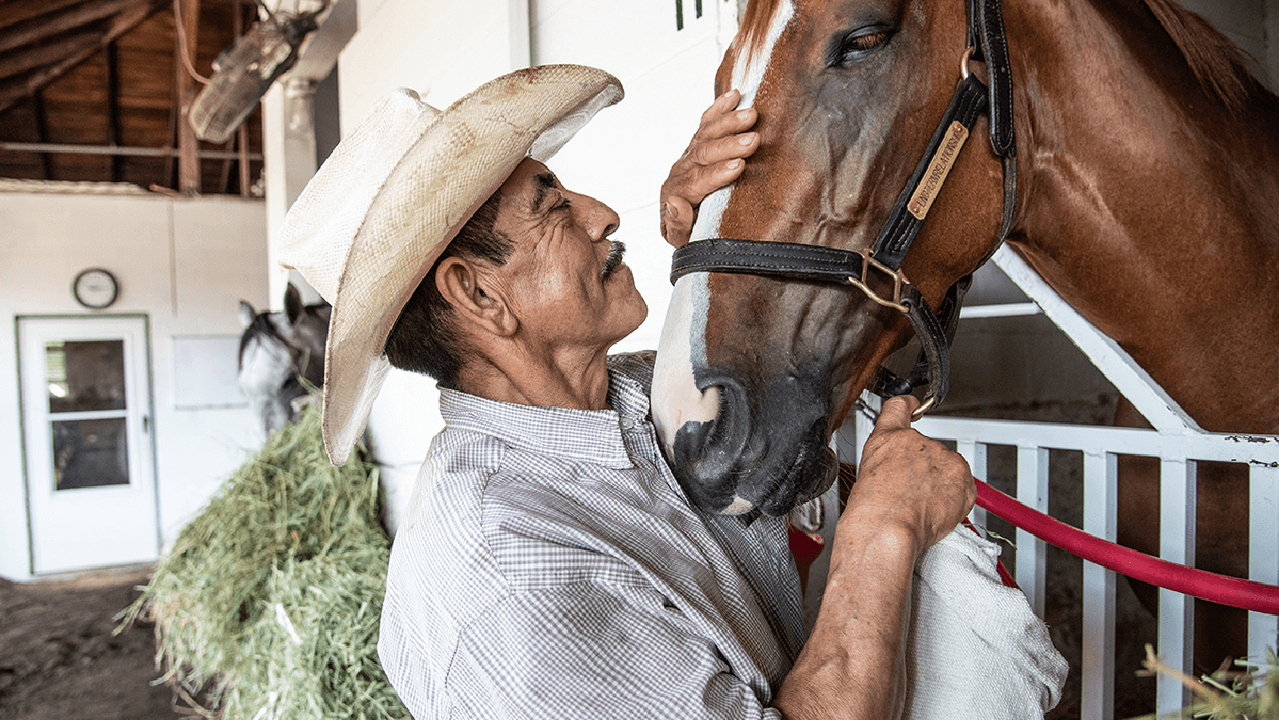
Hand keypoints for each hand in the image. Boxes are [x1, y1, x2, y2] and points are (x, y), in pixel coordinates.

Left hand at [660, 89, 758, 247]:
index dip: (717, 173)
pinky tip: (733, 96)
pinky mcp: (697, 146)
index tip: (740, 166)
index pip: (697, 181)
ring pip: (706, 134)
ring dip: (728, 123)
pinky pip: (706, 123)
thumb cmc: (690, 235)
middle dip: (728, 146)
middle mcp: (680, 171)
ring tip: (751, 115)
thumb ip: (677, 225)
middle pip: (703, 153)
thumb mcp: (681, 240)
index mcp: (676, 193)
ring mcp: (688, 156)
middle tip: (753, 141)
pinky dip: (719, 108)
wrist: (686, 227)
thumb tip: (675, 202)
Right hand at [846, 395, 975, 552]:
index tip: (914, 405)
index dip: (909, 405)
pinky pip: (963, 487)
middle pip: (928, 451)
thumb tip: (898, 472)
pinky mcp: (962, 477)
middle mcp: (919, 441)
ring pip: (947, 470)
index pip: (900, 407)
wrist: (887, 527)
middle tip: (911, 493)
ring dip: (940, 485)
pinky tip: (935, 509)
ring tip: (921, 505)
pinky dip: (954, 499)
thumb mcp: (867, 474)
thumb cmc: (872, 509)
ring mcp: (943, 457)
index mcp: (890, 437)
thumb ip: (888, 461)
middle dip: (924, 470)